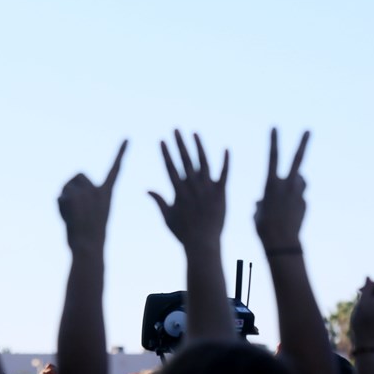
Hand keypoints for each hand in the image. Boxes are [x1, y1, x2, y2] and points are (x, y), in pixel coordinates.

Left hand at [58, 140, 126, 251]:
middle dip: (72, 187)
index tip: (127, 138)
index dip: (120, 153)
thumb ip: (85, 200)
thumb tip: (66, 195)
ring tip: (73, 216)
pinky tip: (68, 219)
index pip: (115, 169)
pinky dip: (59, 209)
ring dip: (65, 198)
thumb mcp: (92, 215)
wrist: (89, 248)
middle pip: (78, 175)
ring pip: (67, 186)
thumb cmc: (90, 237)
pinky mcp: (73, 196)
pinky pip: (59, 198)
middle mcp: (98, 190)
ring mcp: (86, 192)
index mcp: (107, 194)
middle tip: (76, 209)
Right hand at [148, 131, 227, 249]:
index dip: (166, 153)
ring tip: (194, 133)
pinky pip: (224, 174)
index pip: (170, 167)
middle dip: (179, 143)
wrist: (203, 244)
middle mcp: (192, 187)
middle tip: (176, 129)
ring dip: (199, 147)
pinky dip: (226, 162)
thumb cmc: (183, 234)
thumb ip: (159, 201)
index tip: (162, 140)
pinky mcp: (221, 193)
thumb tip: (147, 189)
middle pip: (185, 160)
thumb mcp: (167, 217)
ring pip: (203, 163)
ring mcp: (207, 189)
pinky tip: (226, 149)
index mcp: (178, 191)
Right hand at [255, 128, 308, 251]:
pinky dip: (293, 202)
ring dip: (295, 182)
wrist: (281, 242)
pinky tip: (288, 215)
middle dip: (303, 143)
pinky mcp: (304, 203)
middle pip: (297, 159)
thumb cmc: (263, 227)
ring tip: (286, 193)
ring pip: (300, 180)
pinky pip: (299, 198)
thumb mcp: (257, 211)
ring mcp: (298, 194)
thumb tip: (263, 201)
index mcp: (271, 184)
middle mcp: (287, 185)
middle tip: (309, 130)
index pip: (273, 157)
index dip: (273, 141)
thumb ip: (261, 202)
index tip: (275, 127)